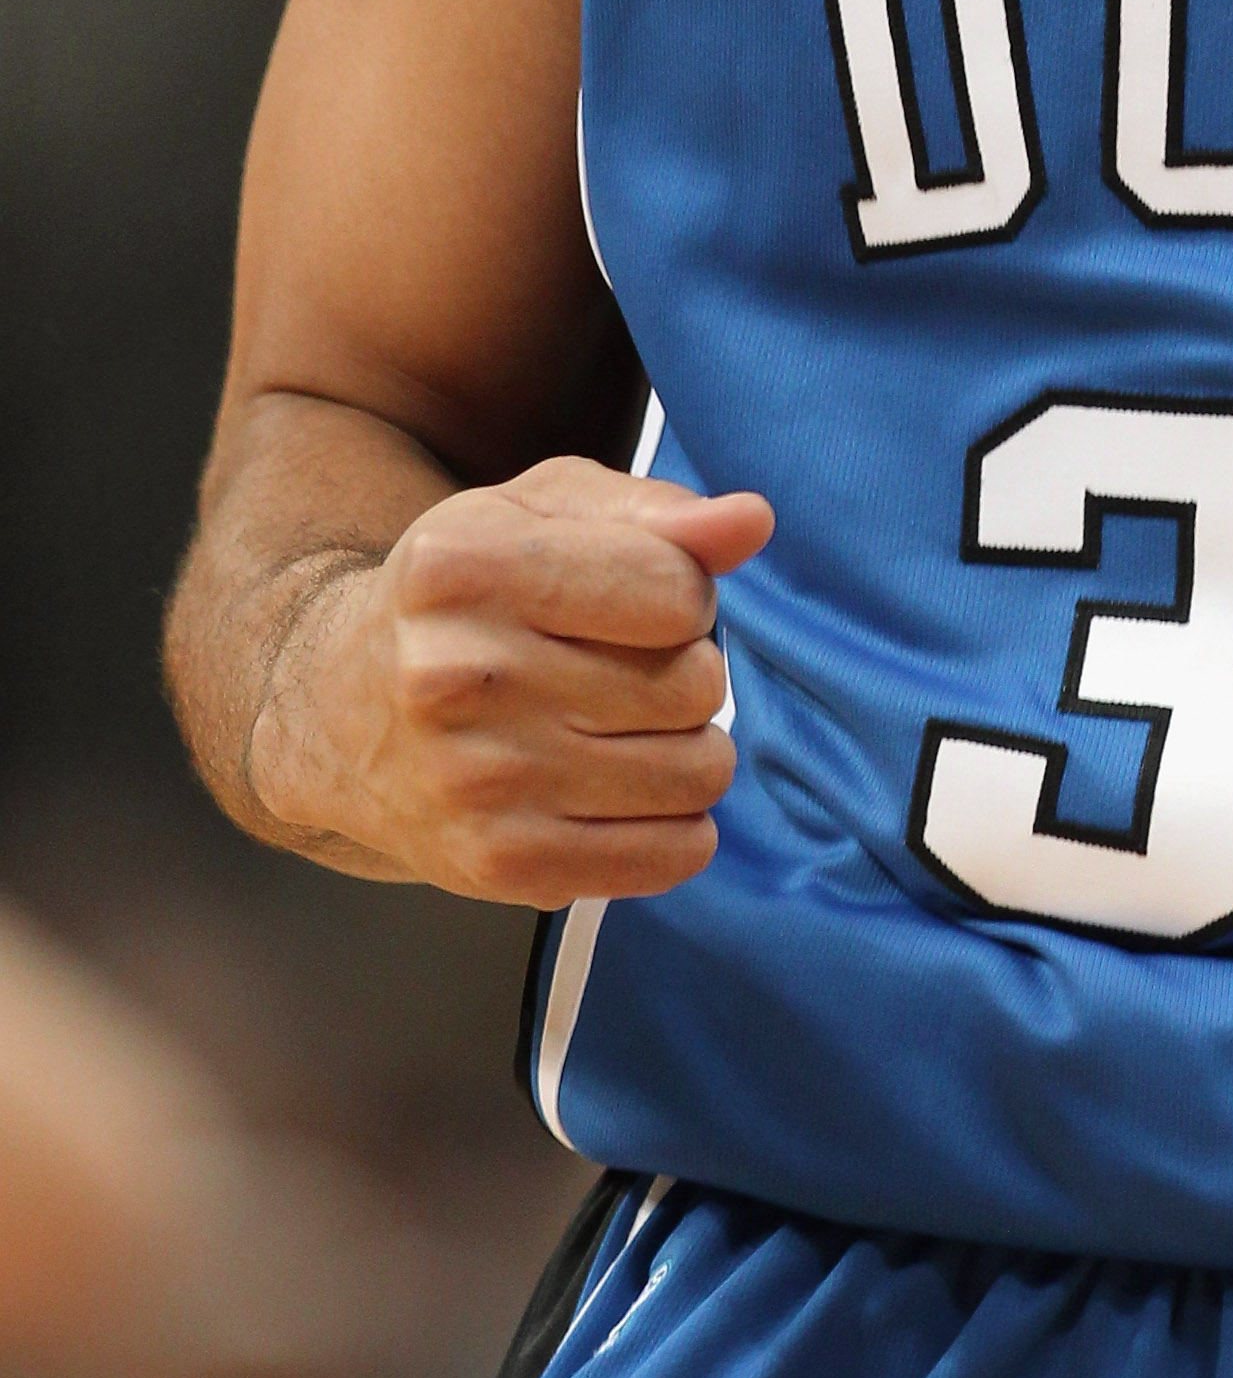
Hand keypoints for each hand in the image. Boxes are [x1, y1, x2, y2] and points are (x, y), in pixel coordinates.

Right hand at [250, 457, 770, 905]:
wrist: (336, 712)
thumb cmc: (463, 596)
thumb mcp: (538, 514)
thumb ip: (654, 512)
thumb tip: (750, 521)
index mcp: (465, 568)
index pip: (677, 591)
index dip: (684, 594)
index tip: (640, 601)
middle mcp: (456, 677)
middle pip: (693, 685)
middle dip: (685, 671)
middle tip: (623, 670)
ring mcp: (477, 781)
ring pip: (698, 772)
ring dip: (689, 749)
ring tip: (625, 729)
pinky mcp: (501, 865)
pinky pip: (674, 854)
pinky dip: (678, 824)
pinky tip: (624, 790)